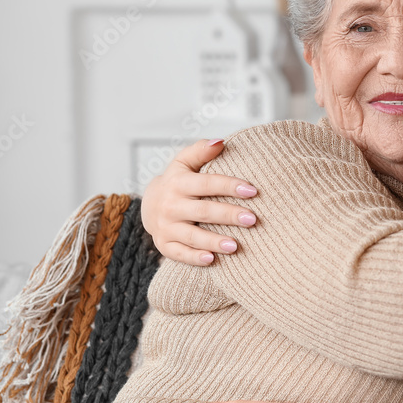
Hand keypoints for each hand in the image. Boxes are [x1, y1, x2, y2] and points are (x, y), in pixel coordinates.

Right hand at [141, 139, 258, 265]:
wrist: (150, 204)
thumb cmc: (178, 181)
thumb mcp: (184, 162)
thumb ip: (201, 150)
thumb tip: (221, 142)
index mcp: (178, 183)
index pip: (207, 184)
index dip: (229, 186)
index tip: (253, 190)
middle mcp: (171, 205)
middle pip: (203, 211)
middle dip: (228, 215)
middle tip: (252, 219)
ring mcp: (166, 226)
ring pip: (192, 236)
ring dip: (214, 241)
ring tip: (235, 246)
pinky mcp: (164, 245)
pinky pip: (179, 254)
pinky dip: (194, 258)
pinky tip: (212, 260)